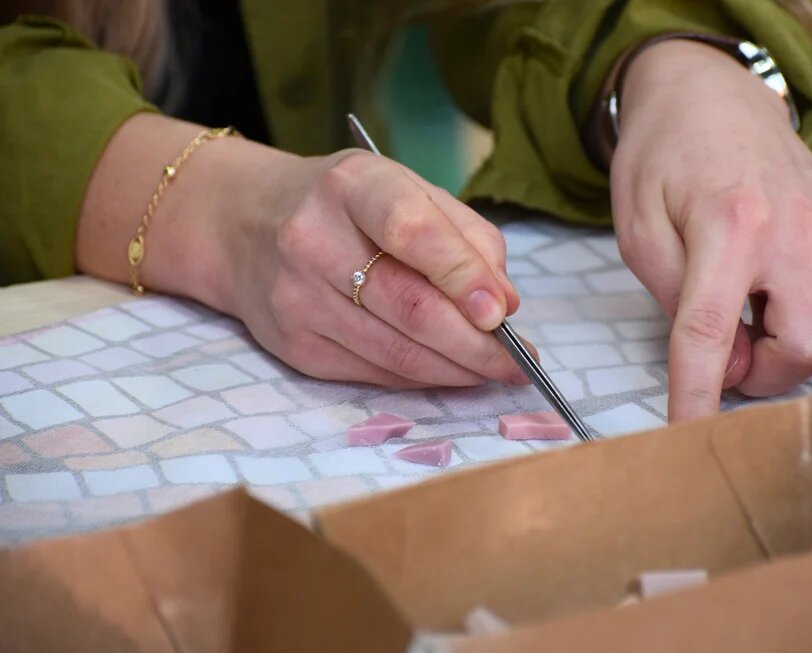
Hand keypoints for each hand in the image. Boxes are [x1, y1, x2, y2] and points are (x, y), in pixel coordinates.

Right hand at [212, 148, 528, 386]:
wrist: (242, 224)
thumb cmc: (344, 205)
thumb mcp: (403, 189)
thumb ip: (463, 236)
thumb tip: (505, 302)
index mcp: (350, 186)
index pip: (410, 231)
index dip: (461, 275)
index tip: (503, 312)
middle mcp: (312, 240)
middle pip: (409, 307)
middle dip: (476, 344)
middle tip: (520, 361)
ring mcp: (296, 299)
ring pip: (395, 351)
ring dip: (456, 370)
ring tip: (495, 370)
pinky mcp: (293, 346)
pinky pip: (374, 372)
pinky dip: (421, 377)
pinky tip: (449, 370)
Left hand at [610, 40, 811, 421]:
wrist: (714, 99)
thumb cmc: (664, 163)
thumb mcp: (639, 231)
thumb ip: (678, 303)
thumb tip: (732, 363)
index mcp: (730, 224)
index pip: (712, 334)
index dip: (698, 395)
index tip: (688, 434)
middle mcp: (799, 228)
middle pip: (802, 354)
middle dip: (758, 376)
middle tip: (723, 347)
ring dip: (786, 352)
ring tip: (750, 311)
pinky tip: (781, 297)